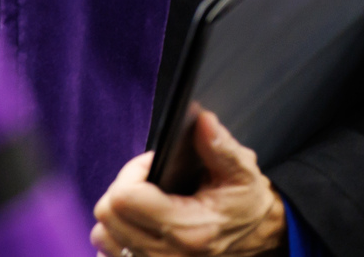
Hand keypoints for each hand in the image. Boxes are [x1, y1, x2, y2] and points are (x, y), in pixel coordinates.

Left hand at [89, 109, 287, 256]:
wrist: (260, 239)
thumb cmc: (247, 205)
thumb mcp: (242, 172)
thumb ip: (220, 146)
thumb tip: (201, 121)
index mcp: (188, 229)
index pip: (125, 198)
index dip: (132, 171)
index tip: (152, 163)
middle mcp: (168, 255)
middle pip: (108, 215)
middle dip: (123, 187)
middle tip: (149, 179)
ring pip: (103, 235)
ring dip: (117, 212)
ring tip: (144, 201)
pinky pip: (108, 251)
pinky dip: (116, 234)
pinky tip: (139, 222)